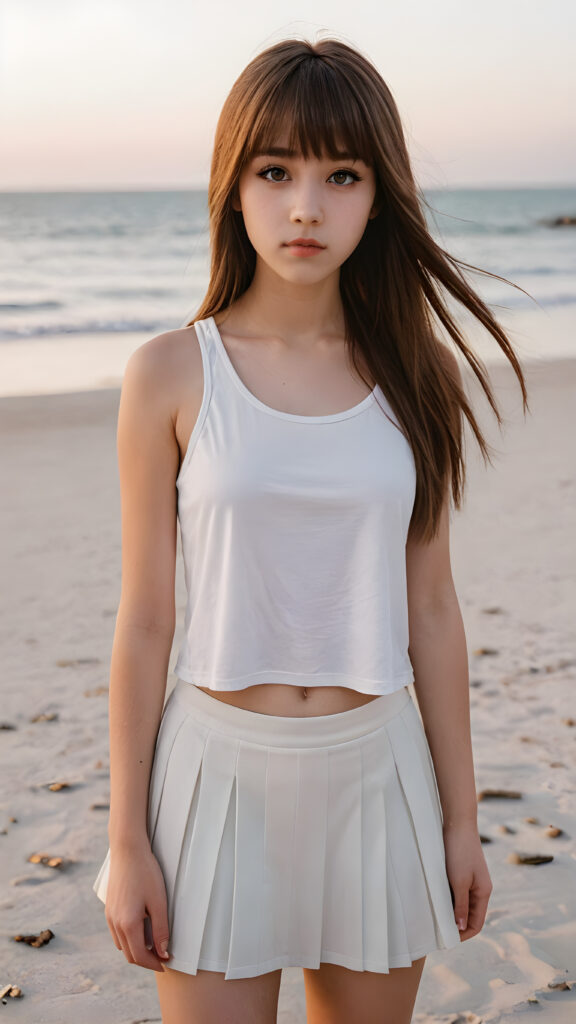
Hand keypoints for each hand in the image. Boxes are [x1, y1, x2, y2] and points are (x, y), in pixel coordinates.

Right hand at [104, 846, 171, 971]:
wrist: (127, 850)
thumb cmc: (145, 873)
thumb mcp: (158, 902)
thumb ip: (161, 930)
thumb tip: (163, 952)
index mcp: (128, 924)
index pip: (139, 956)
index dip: (154, 963)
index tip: (166, 963)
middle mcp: (115, 923)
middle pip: (129, 954)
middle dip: (146, 960)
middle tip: (162, 956)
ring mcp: (110, 916)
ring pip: (122, 945)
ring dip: (137, 950)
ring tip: (154, 945)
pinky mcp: (109, 909)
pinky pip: (117, 933)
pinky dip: (129, 939)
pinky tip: (141, 930)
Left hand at [442, 821, 492, 940]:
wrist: (457, 823)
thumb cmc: (459, 852)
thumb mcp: (459, 881)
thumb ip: (461, 906)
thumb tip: (461, 928)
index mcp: (483, 892)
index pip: (477, 924)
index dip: (463, 934)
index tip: (446, 939)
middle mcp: (480, 888)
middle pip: (470, 916)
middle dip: (456, 925)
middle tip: (437, 931)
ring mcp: (472, 880)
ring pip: (462, 904)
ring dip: (451, 912)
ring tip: (434, 916)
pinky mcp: (463, 871)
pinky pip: (457, 892)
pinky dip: (448, 899)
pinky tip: (435, 899)